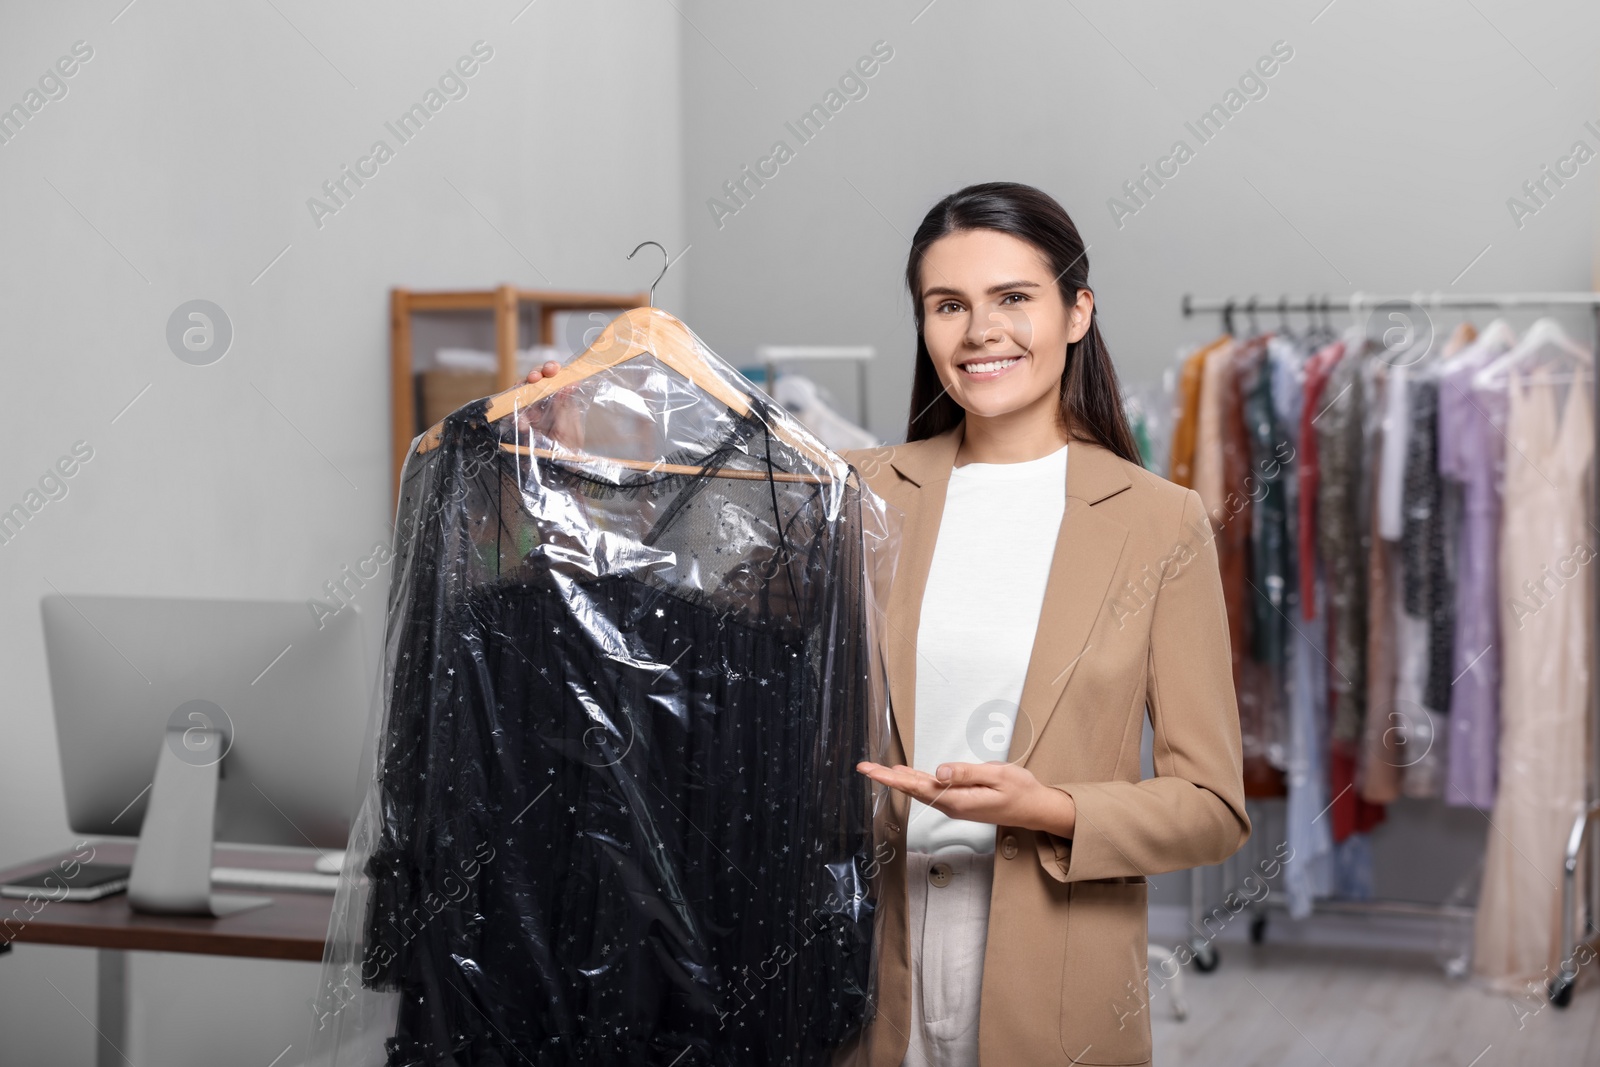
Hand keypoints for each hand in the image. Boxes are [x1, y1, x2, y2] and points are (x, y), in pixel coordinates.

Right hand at [516, 359, 584, 447]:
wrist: (555, 471)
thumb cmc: (568, 451)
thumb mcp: (569, 429)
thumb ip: (566, 407)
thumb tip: (569, 383)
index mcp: (563, 401)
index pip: (557, 378)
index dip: (553, 369)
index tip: (552, 370)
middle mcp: (547, 402)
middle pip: (539, 379)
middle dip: (536, 374)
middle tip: (534, 377)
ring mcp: (533, 410)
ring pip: (524, 390)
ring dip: (522, 389)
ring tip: (524, 395)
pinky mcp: (522, 420)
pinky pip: (515, 409)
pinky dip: (515, 412)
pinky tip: (520, 422)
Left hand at [855, 760, 1075, 836]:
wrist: (1036, 809)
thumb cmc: (1020, 790)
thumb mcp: (997, 776)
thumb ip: (966, 773)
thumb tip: (938, 771)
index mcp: (958, 800)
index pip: (918, 787)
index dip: (893, 778)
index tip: (872, 770)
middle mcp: (952, 805)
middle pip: (914, 790)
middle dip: (888, 778)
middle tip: (864, 767)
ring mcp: (955, 805)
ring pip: (921, 791)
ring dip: (899, 780)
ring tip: (878, 770)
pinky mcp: (960, 802)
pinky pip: (931, 791)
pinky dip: (915, 781)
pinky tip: (907, 775)